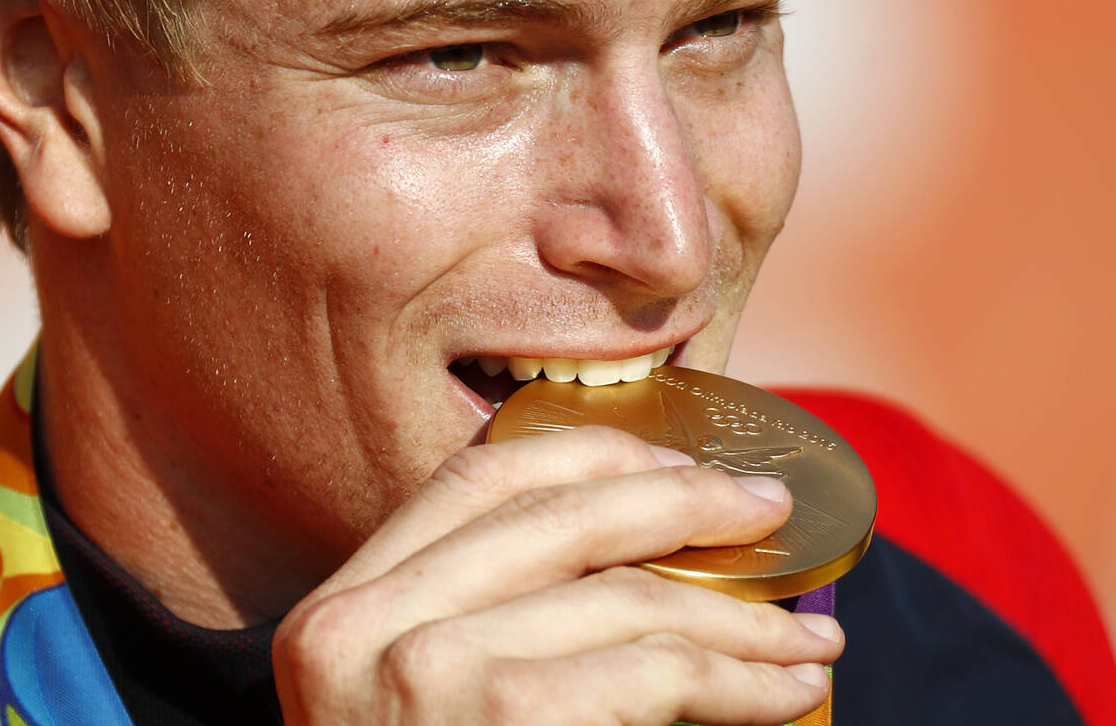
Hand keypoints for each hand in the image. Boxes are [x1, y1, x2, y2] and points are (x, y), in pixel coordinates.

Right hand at [273, 426, 842, 724]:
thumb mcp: (417, 703)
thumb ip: (486, 621)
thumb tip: (637, 544)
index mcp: (344, 605)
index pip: (477, 476)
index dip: (591, 452)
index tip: (675, 461)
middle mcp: (364, 626)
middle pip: (560, 514)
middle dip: (684, 502)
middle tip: (770, 509)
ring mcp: (421, 675)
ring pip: (623, 597)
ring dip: (738, 613)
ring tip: (806, 635)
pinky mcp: (497, 721)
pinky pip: (651, 671)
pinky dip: (739, 679)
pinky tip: (786, 695)